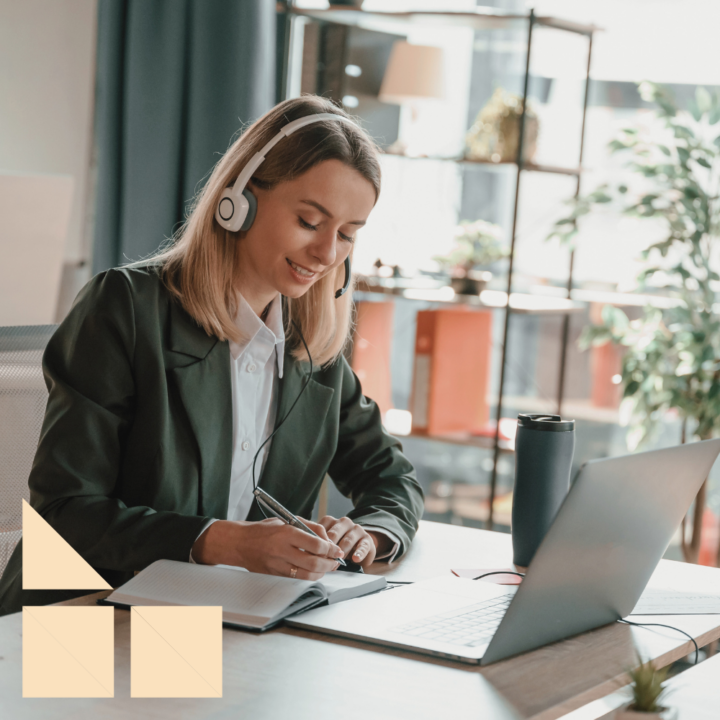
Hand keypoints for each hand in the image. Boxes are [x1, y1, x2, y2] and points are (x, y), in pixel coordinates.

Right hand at [191, 518, 343, 580]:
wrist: (239, 542)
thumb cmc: (265, 529)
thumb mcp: (287, 520)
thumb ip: (309, 527)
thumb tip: (327, 539)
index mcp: (286, 533)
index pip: (316, 545)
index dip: (331, 549)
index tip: (337, 550)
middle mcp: (282, 550)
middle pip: (313, 563)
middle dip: (329, 564)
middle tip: (336, 562)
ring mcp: (277, 565)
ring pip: (306, 575)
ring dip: (321, 573)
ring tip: (327, 568)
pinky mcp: (274, 575)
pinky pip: (296, 579)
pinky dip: (308, 577)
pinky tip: (314, 572)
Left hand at [318, 515, 389, 569]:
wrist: (360, 545)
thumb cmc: (339, 544)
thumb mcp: (328, 541)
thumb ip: (318, 544)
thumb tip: (305, 552)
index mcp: (331, 521)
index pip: (321, 528)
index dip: (316, 543)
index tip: (312, 554)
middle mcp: (344, 522)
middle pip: (334, 534)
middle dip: (327, 549)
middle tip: (322, 562)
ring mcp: (356, 529)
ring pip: (347, 540)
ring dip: (340, 554)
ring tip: (335, 565)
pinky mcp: (367, 539)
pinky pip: (363, 546)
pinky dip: (359, 553)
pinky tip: (355, 559)